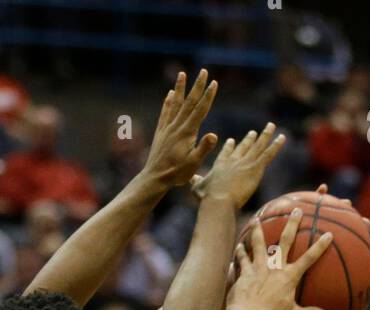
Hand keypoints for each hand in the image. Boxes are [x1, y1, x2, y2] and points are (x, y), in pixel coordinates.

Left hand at [143, 70, 218, 190]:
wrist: (154, 178)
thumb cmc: (176, 174)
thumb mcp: (193, 164)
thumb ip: (203, 149)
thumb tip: (214, 135)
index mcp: (187, 133)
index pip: (200, 110)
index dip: (208, 96)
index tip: (214, 83)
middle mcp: (177, 127)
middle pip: (189, 102)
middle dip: (197, 86)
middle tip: (203, 71)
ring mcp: (167, 128)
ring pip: (175, 104)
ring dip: (180, 88)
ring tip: (182, 74)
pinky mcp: (161, 132)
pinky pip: (165, 113)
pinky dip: (168, 102)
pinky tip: (170, 94)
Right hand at [191, 124, 285, 209]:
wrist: (219, 200)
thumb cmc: (207, 197)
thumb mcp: (198, 189)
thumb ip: (196, 182)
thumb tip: (192, 179)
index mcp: (220, 165)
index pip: (227, 153)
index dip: (230, 148)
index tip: (232, 141)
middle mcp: (234, 160)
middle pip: (244, 147)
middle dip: (249, 139)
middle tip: (254, 133)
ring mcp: (246, 162)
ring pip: (258, 146)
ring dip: (266, 135)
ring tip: (271, 126)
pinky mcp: (255, 167)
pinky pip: (268, 154)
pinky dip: (276, 145)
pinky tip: (282, 137)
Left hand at [226, 211, 331, 309]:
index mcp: (289, 276)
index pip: (309, 258)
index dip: (320, 246)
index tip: (328, 234)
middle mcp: (274, 267)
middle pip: (285, 241)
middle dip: (292, 224)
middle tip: (296, 210)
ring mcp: (258, 268)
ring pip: (258, 244)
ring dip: (258, 230)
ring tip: (257, 219)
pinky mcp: (244, 273)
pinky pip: (242, 259)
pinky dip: (240, 253)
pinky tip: (239, 246)